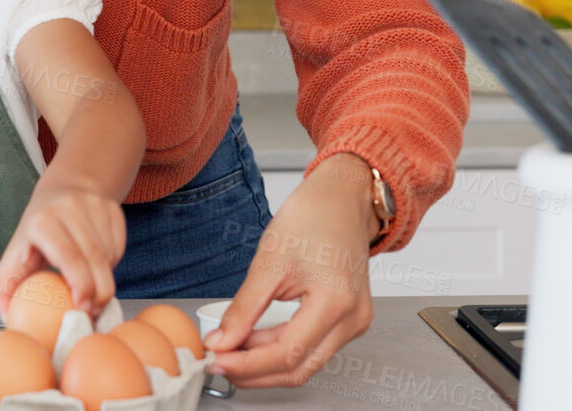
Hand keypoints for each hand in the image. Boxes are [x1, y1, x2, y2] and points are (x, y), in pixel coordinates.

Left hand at [0, 182, 125, 318]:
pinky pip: (119, 248)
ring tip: (89, 287)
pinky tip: (97, 266)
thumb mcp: (14, 257)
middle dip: (99, 292)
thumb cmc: (35, 236)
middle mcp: (70, 208)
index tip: (82, 307)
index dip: (80, 283)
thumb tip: (3, 315)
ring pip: (109, 255)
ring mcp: (95, 206)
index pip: (68, 255)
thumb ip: (3, 290)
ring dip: (104, 279)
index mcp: (42, 221)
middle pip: (94, 258)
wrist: (62, 193)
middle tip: (93, 312)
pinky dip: (111, 265)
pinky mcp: (113, 209)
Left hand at [206, 154, 378, 387]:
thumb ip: (244, 308)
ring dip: (266, 363)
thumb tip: (222, 342)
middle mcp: (353, 319)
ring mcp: (355, 322)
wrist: (342, 199)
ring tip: (232, 350)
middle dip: (254, 371)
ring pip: (305, 363)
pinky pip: (313, 348)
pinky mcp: (349, 321)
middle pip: (298, 369)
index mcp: (336, 302)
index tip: (216, 361)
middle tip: (218, 362)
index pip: (286, 353)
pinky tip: (256, 342)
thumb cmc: (313, 217)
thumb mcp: (269, 260)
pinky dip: (281, 350)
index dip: (247, 364)